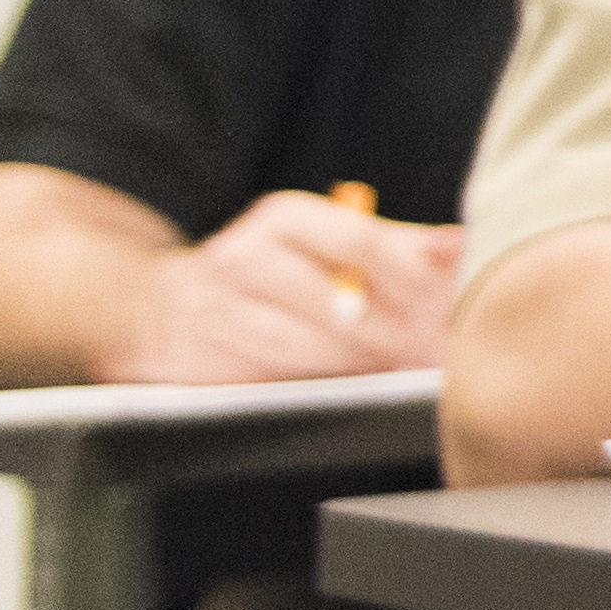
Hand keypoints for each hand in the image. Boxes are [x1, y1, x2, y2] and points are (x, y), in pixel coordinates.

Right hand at [111, 190, 462, 384]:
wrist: (151, 304)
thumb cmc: (264, 270)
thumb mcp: (321, 240)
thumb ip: (393, 243)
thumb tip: (459, 245)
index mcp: (282, 220)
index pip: (360, 241)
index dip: (411, 279)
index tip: (447, 307)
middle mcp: (242, 257)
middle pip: (336, 301)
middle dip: (393, 334)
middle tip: (434, 355)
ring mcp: (212, 310)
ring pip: (304, 347)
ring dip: (358, 367)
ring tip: (399, 375)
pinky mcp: (194, 359)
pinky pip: (268, 379)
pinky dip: (313, 387)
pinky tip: (346, 389)